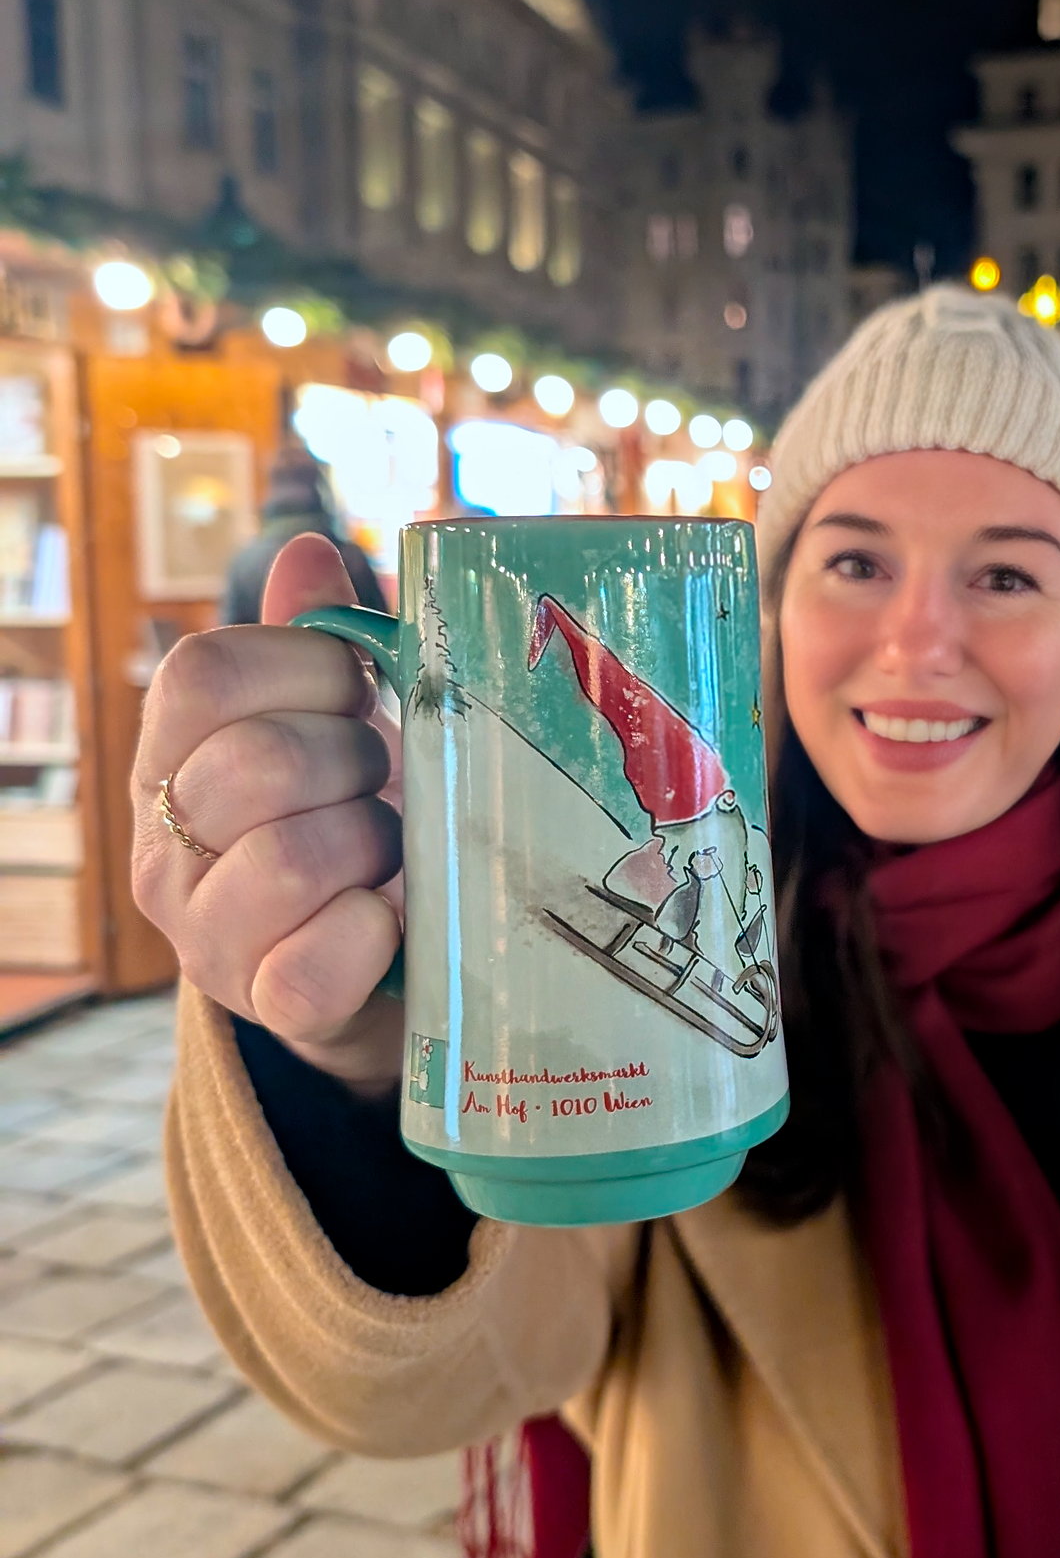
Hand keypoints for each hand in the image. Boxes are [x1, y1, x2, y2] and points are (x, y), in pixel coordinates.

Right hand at [131, 534, 404, 1095]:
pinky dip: (373, 933)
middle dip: (354, 759)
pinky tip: (393, 918)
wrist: (379, 969)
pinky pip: (314, 965)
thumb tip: (309, 548)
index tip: (361, 688)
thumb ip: (318, 642)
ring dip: (376, 844)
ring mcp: (206, 938)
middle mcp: (165, 847)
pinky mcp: (268, 1010)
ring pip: (291, 859)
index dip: (306, 665)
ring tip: (395, 852)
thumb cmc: (356, 818)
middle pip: (256, 763)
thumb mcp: (335, 725)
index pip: (203, 673)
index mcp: (172, 756)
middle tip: (386, 781)